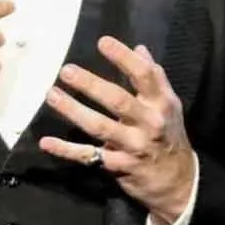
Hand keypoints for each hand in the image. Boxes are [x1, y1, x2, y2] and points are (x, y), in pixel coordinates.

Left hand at [40, 35, 195, 224]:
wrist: (179, 182)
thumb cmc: (169, 137)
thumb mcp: (169, 106)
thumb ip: (154, 78)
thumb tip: (139, 48)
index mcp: (161, 104)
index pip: (144, 75)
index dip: (124, 57)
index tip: (102, 42)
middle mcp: (148, 123)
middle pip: (117, 100)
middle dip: (91, 84)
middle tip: (66, 71)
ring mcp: (133, 146)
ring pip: (99, 126)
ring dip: (73, 110)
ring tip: (52, 95)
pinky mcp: (119, 166)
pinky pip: (89, 156)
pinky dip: (66, 150)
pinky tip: (46, 142)